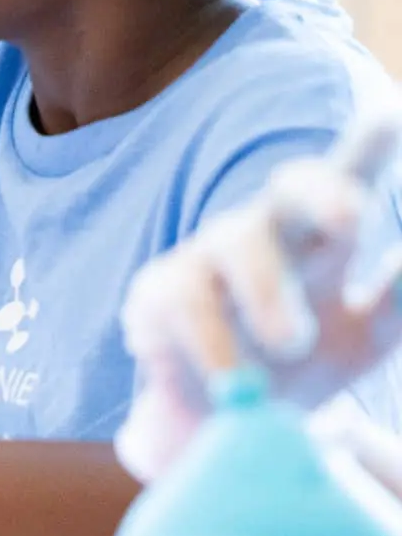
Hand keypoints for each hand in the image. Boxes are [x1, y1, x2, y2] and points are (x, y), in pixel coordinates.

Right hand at [116, 107, 401, 480]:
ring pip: (240, 246)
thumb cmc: (308, 360)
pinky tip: (229, 381)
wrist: (225, 421)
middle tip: (353, 218)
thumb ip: (397, 299)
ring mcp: (208, 254)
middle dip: (325, 192)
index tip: (390, 114)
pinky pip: (188, 306)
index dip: (370, 145)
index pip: (350, 174)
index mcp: (324, 233)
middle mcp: (268, 229)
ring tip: (290, 348)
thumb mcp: (367, 335)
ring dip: (271, 294)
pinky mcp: (158, 290)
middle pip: (294, 186)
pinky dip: (217, 349)